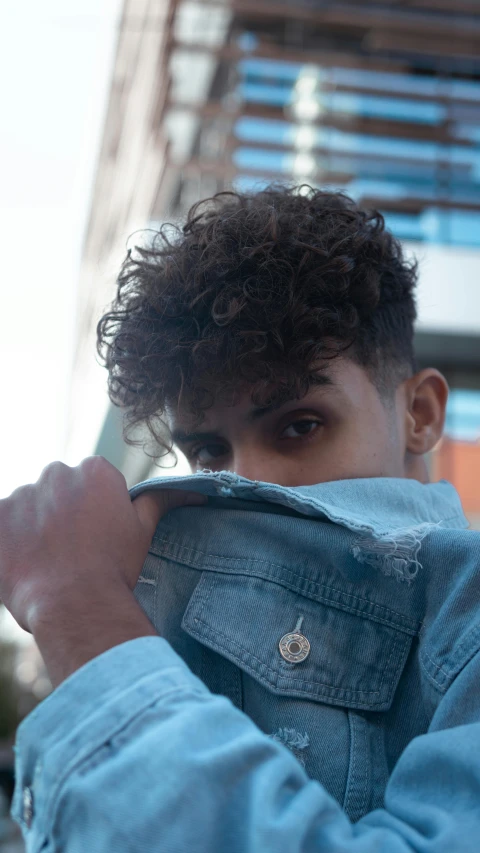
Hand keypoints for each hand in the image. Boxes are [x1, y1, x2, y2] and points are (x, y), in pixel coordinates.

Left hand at [0, 455, 205, 633]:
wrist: (75, 605)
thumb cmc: (114, 568)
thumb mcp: (143, 531)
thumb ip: (161, 500)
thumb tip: (196, 490)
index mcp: (94, 471)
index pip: (90, 480)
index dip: (93, 510)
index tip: (95, 535)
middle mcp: (56, 473)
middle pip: (57, 489)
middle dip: (61, 512)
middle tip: (72, 549)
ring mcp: (22, 494)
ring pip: (28, 507)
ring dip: (33, 527)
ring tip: (48, 562)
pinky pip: (2, 524)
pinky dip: (10, 541)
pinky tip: (26, 565)